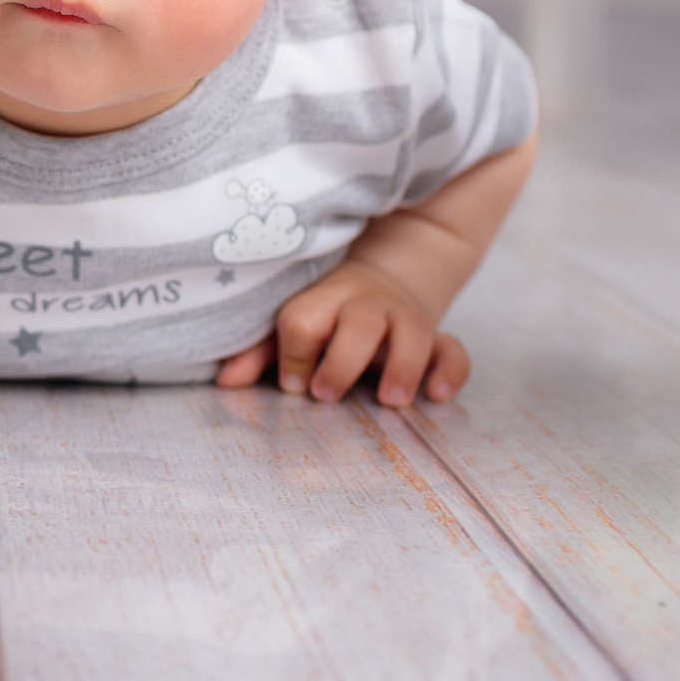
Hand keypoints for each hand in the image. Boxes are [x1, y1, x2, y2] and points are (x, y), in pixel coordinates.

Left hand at [214, 259, 468, 406]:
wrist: (386, 280)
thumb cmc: (328, 316)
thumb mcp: (294, 326)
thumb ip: (260, 352)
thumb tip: (227, 382)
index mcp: (324, 301)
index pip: (304, 318)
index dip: (294, 350)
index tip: (292, 382)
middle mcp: (366, 306)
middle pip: (361, 321)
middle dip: (344, 360)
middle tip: (327, 394)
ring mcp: (404, 320)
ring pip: (412, 331)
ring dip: (403, 365)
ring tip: (391, 400)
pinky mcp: (435, 339)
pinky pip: (453, 349)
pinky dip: (450, 370)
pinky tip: (437, 394)